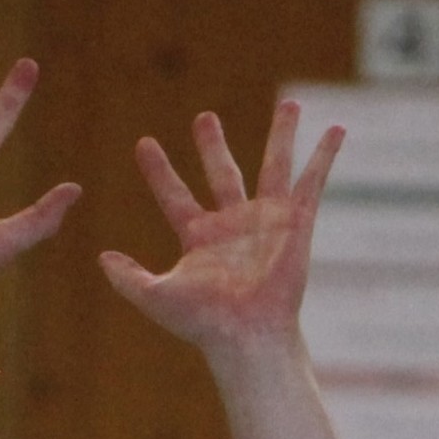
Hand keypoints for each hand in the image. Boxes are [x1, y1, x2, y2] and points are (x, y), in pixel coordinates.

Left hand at [99, 98, 338, 356]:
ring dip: (282, 134)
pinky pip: (312, 181)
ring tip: (289, 103)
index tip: (143, 144)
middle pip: (221, 173)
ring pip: (274, 166)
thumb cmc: (204, 323)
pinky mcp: (296, 223)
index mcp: (200, 237)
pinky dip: (325, 155)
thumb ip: (129, 278)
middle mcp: (232, 224)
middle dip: (212, 145)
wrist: (247, 335)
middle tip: (204, 117)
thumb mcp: (157, 297)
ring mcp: (267, 220)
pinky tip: (337, 129)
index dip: (158, 171)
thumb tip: (101, 259)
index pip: (174, 196)